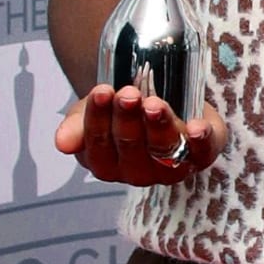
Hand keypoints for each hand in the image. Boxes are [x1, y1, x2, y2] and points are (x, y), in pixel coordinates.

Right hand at [56, 81, 227, 188]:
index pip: (98, 146)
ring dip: (159, 128)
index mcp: (107, 164)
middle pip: (131, 149)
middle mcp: (138, 172)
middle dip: (128, 121)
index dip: (99, 119)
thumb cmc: (121, 110)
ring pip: (164, 152)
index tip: (101, 91)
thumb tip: (61, 143)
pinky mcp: (201, 154)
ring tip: (154, 104)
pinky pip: (202, 153)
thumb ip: (76, 126)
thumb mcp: (93, 111)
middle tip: (128, 94)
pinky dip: (201, 141)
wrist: (161, 96)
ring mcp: (171, 167)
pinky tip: (196, 128)